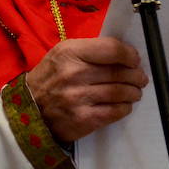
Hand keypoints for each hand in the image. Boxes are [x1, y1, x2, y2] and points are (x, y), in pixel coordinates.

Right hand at [25, 36, 146, 142]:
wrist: (28, 110)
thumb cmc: (50, 78)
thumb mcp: (62, 54)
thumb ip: (90, 51)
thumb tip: (124, 54)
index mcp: (69, 53)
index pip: (112, 49)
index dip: (130, 55)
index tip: (134, 60)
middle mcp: (74, 74)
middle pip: (120, 72)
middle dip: (136, 75)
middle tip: (140, 78)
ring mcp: (78, 98)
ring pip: (121, 92)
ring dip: (133, 92)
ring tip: (134, 92)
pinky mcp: (83, 119)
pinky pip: (115, 112)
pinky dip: (125, 108)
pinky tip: (124, 105)